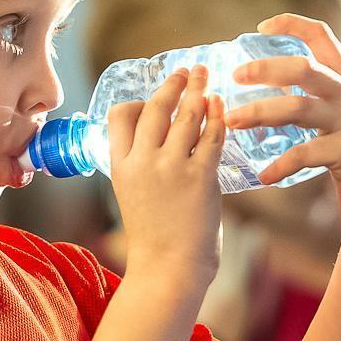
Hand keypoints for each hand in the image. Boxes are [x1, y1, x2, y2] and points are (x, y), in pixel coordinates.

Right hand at [107, 65, 226, 293]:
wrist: (168, 269)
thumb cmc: (154, 237)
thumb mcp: (132, 195)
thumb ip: (140, 167)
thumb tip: (158, 141)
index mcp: (120, 166)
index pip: (120, 116)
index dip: (139, 101)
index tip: (153, 99)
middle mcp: (143, 162)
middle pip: (155, 108)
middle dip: (172, 84)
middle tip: (186, 70)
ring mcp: (172, 168)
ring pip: (187, 116)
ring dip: (198, 91)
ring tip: (206, 78)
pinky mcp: (201, 177)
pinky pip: (211, 136)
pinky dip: (217, 116)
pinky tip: (221, 105)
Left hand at [224, 13, 340, 233]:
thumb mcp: (334, 111)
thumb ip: (308, 93)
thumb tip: (256, 81)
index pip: (322, 36)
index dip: (292, 24)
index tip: (261, 28)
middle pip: (304, 68)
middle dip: (265, 69)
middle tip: (235, 76)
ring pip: (299, 107)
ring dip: (259, 112)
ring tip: (231, 121)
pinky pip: (306, 153)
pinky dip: (281, 164)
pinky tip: (263, 174)